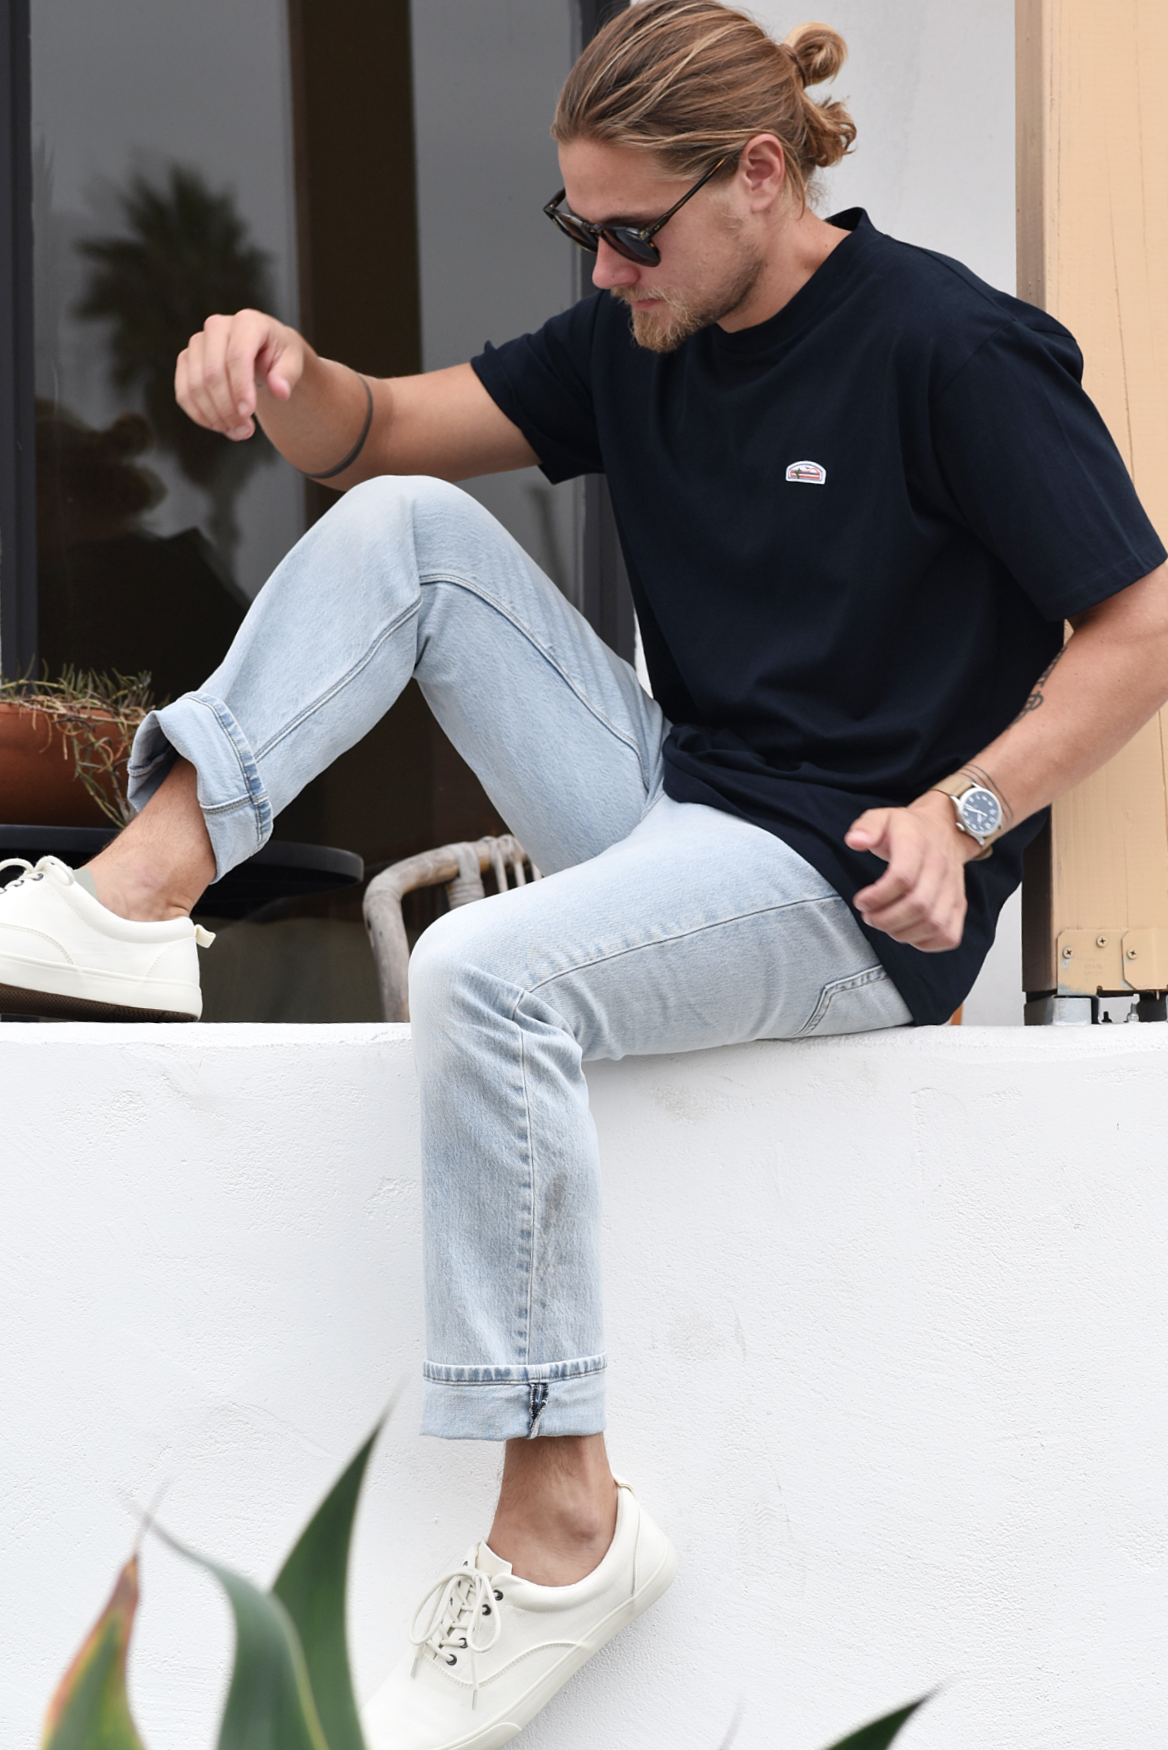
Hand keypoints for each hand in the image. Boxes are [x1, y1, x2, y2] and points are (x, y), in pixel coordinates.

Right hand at [175, 309, 306, 441]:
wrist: (263, 349)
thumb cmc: (279, 355)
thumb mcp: (293, 362)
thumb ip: (287, 375)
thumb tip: (280, 391)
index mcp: (247, 322)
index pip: (236, 356)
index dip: (240, 388)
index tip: (248, 414)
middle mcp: (217, 326)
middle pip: (212, 373)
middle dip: (227, 408)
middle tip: (245, 431)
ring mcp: (198, 342)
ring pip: (195, 386)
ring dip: (214, 416)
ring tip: (237, 432)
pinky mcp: (186, 360)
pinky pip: (184, 393)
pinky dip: (200, 415)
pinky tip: (220, 426)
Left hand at [845, 791, 975, 950]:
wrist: (945, 829)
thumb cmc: (909, 829)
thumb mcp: (882, 817)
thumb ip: (866, 827)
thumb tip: (855, 841)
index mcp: (918, 843)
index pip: (902, 877)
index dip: (877, 896)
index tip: (861, 900)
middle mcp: (940, 866)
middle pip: (918, 905)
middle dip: (886, 919)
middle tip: (869, 916)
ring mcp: (953, 888)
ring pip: (934, 923)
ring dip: (903, 933)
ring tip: (884, 924)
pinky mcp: (959, 904)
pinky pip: (949, 935)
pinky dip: (926, 943)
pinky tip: (907, 933)